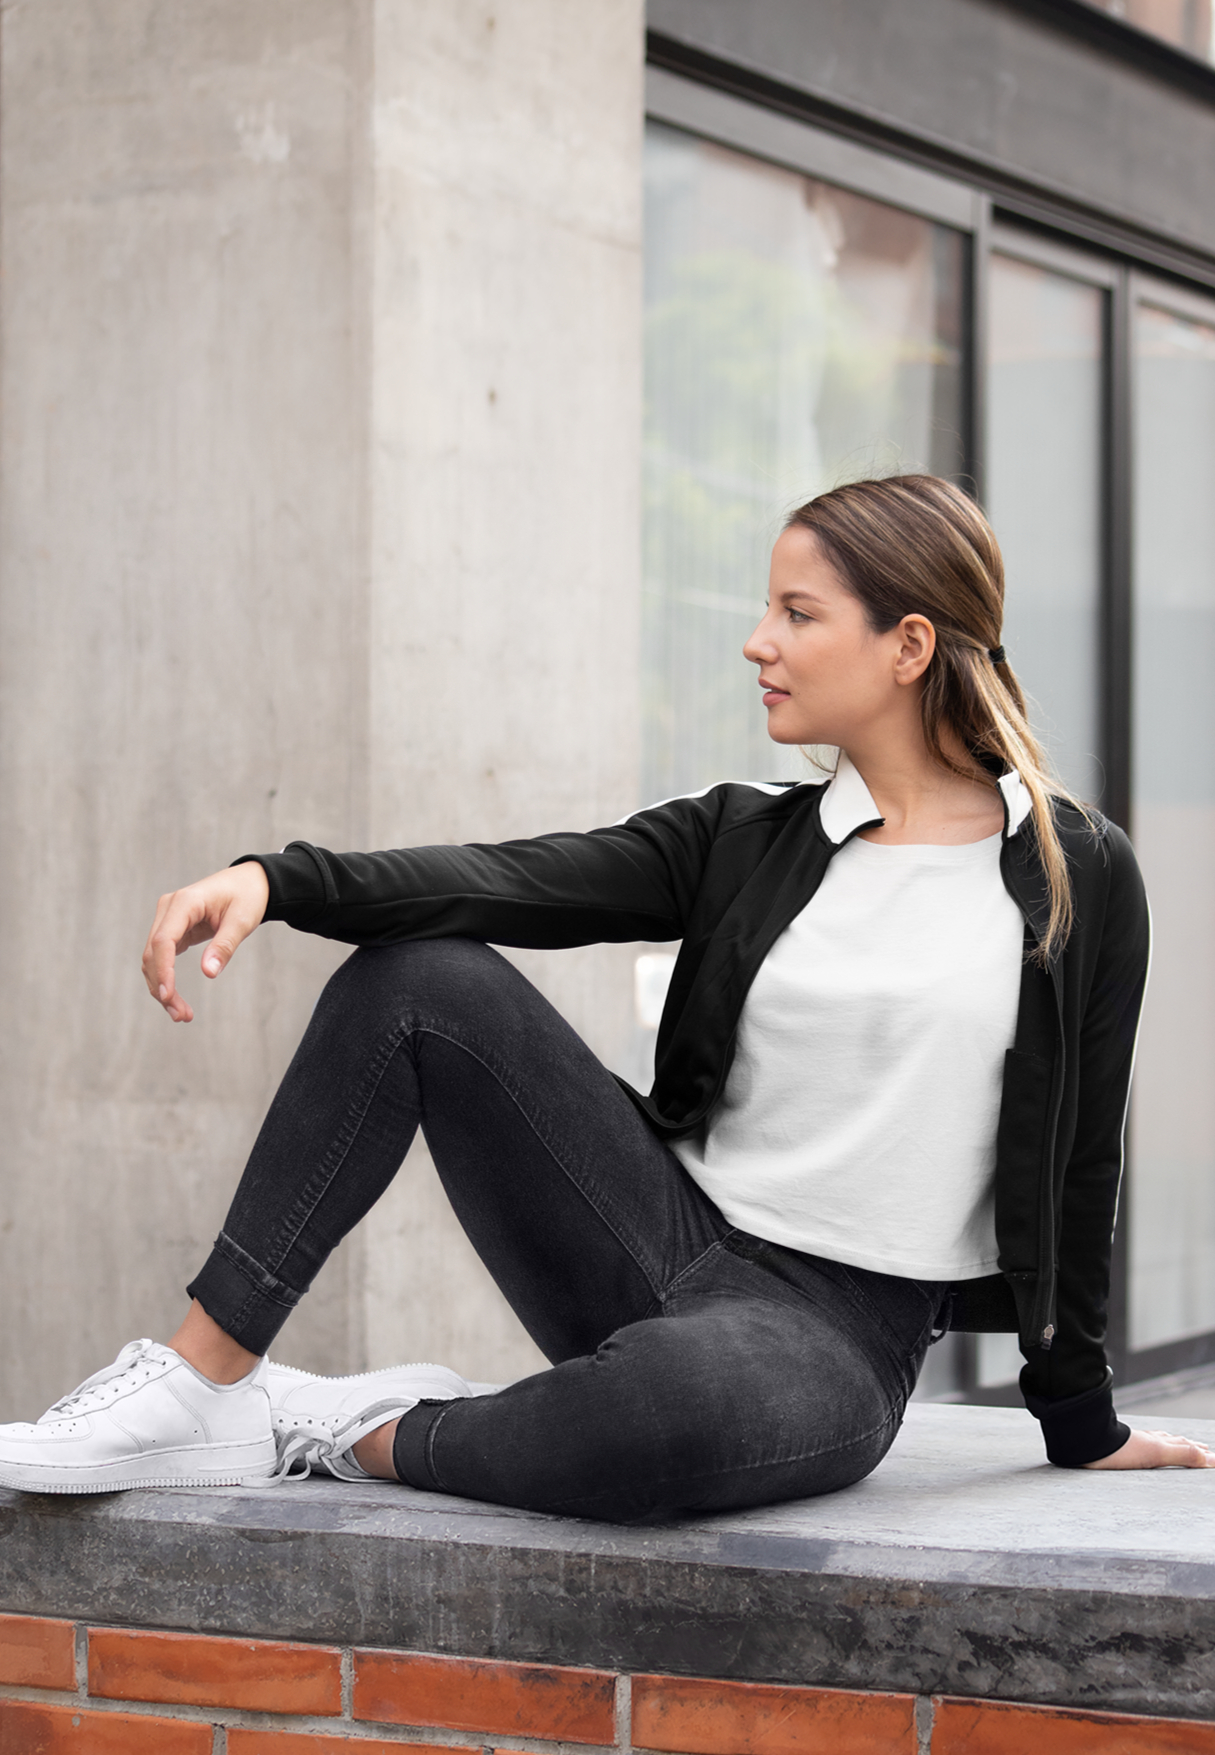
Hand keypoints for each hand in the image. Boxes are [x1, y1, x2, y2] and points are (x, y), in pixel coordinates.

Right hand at [141, 862, 269, 1021]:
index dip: (163, 970)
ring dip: (161, 987)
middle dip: (162, 987)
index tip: (168, 997)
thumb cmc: (247, 897)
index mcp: (184, 902)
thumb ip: (225, 946)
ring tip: (181, 1014)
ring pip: (152, 959)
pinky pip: (161, 957)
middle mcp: (169, 908)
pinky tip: (176, 999)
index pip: (163, 940)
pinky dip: (165, 979)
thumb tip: (208, 973)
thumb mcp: (242, 921)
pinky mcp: (172, 929)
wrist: (250, 882)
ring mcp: (167, 918)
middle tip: (181, 1016)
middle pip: (153, 953)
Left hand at [1084, 1427, 1214, 1469]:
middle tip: (1201, 1448)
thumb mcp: (1156, 1453)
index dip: (1198, 1451)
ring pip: (1157, 1441)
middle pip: (1172, 1442)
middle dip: (1188, 1446)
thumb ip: (1183, 1455)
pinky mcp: (1118, 1449)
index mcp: (1157, 1442)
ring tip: (1177, 1443)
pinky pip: (1141, 1447)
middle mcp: (1147, 1440)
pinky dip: (1151, 1446)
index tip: (1210, 1454)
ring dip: (1171, 1444)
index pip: (1183, 1446)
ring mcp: (1133, 1443)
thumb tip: (1210, 1458)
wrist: (1087, 1443)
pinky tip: (1142, 1448)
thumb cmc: (1119, 1449)